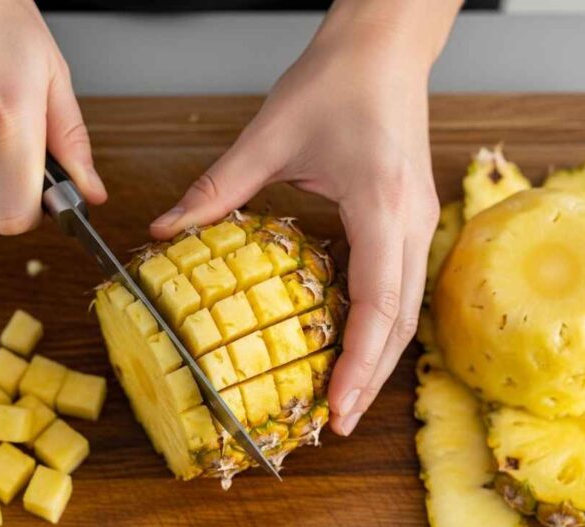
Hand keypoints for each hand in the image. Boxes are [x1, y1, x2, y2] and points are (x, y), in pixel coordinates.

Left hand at [150, 0, 458, 435]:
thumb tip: (167, 230)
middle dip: (370, 377)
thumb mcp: (268, 136)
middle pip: (400, 321)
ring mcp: (418, 222)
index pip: (379, 303)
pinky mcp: (410, 219)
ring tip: (342, 395)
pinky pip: (400, 285)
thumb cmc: (337, 81)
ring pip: (406, 309)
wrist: (384, 47)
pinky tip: (351, 342)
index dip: (359, 362)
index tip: (335, 405)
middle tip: (334, 422)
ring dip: (378, 356)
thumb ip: (216, 190)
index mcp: (380, 205)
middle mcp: (411, 222)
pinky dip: (379, 324)